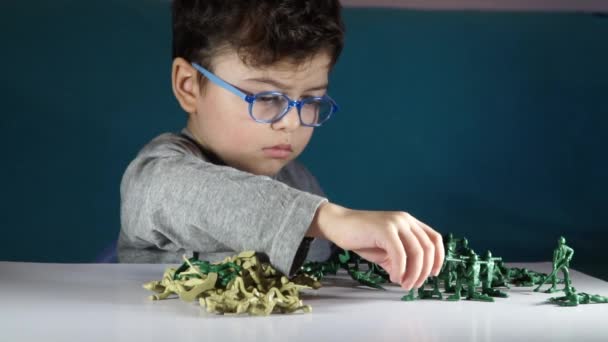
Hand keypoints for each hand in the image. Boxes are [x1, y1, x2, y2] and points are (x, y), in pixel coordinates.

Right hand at [309, 202, 444, 289]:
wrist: (338, 225)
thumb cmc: (361, 237)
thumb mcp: (385, 251)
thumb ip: (400, 261)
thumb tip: (410, 277)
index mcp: (409, 222)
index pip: (434, 239)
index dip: (438, 258)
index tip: (432, 275)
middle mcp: (406, 220)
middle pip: (428, 249)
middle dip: (423, 272)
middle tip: (412, 285)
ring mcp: (396, 223)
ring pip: (417, 253)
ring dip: (413, 274)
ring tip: (403, 284)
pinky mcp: (385, 229)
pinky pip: (400, 254)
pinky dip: (400, 269)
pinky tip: (393, 277)